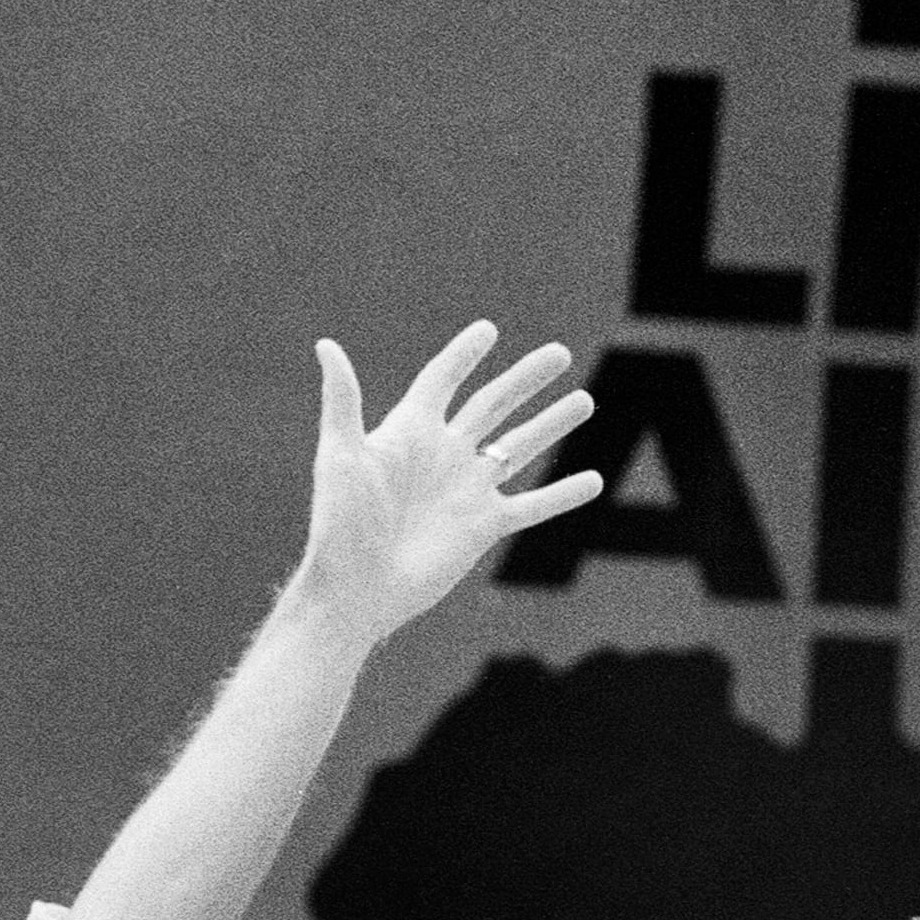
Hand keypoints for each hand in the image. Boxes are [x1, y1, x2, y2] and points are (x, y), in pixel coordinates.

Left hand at [285, 327, 602, 640]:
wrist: (358, 589)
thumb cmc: (341, 524)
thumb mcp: (341, 455)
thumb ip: (344, 399)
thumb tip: (326, 345)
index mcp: (410, 431)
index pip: (442, 380)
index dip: (463, 355)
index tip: (489, 331)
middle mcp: (444, 455)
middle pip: (493, 404)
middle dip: (526, 379)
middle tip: (560, 353)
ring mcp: (468, 490)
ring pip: (520, 447)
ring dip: (552, 424)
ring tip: (585, 400)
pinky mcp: (485, 526)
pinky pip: (533, 505)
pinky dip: (563, 494)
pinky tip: (594, 480)